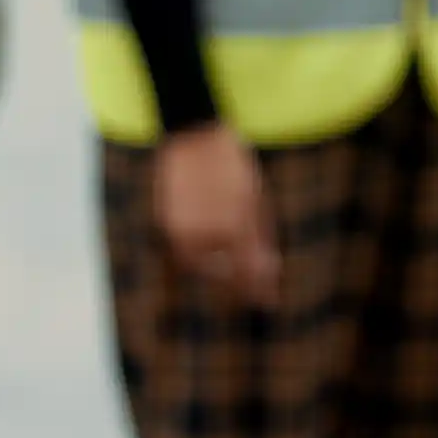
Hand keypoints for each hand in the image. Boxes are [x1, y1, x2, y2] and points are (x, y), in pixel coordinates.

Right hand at [154, 123, 282, 308]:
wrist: (194, 136)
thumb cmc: (234, 164)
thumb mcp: (257, 199)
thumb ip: (262, 238)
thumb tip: (269, 271)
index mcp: (235, 225)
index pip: (249, 271)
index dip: (261, 289)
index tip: (270, 302)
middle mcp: (206, 233)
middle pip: (224, 275)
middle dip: (239, 284)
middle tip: (255, 289)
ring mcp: (182, 229)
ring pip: (201, 266)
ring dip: (218, 272)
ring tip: (233, 270)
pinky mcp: (166, 224)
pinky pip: (185, 250)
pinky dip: (200, 256)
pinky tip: (213, 251)